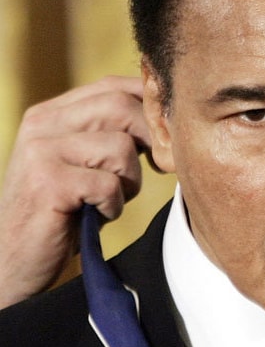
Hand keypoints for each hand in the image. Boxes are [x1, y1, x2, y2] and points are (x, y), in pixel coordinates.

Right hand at [0, 76, 149, 307]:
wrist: (13, 260)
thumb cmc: (64, 213)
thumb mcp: (86, 165)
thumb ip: (113, 135)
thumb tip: (167, 119)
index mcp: (52, 114)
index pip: (113, 86)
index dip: (149, 105)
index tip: (164, 135)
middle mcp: (43, 124)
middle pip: (121, 107)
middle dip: (149, 141)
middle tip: (149, 171)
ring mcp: (42, 152)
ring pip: (121, 147)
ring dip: (129, 181)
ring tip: (109, 200)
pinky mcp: (48, 183)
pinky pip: (109, 184)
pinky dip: (113, 206)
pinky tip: (95, 216)